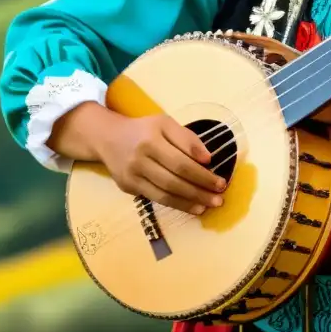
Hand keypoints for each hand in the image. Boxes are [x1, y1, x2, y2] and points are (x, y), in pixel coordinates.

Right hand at [97, 114, 226, 214]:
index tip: (221, 182)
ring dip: (190, 202)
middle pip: (175, 179)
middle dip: (200, 190)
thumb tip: (208, 159)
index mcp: (152, 137)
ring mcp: (132, 174)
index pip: (182, 161)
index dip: (202, 174)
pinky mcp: (128, 187)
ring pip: (165, 193)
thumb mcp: (166, 123)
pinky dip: (176, 204)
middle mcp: (140, 157)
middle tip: (219, 198)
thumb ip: (188, 139)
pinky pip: (156, 198)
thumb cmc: (144, 129)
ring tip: (208, 206)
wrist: (108, 137)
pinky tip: (192, 207)